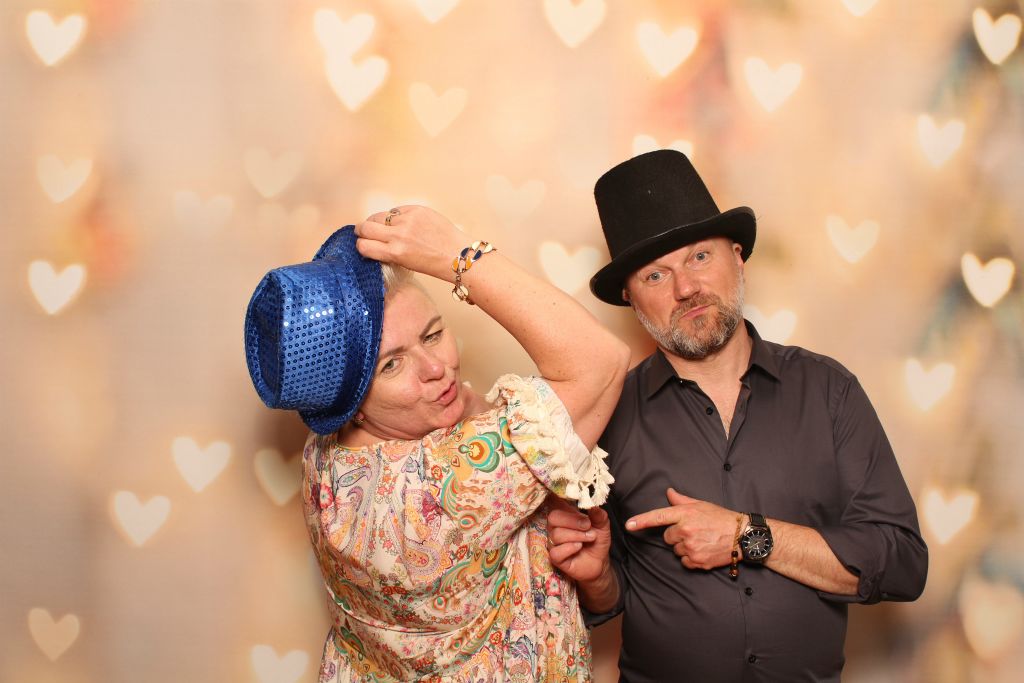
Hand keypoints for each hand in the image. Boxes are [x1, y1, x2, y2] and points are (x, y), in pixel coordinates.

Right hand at [354, 205, 468, 281]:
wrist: (457, 254)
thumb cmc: (432, 263)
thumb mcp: (404, 263)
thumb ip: (387, 251)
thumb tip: (371, 240)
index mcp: (395, 253)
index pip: (363, 246)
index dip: (361, 245)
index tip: (363, 244)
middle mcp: (398, 236)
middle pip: (365, 227)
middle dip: (361, 230)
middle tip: (363, 231)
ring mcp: (407, 220)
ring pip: (379, 216)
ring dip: (377, 221)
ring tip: (382, 226)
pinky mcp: (416, 209)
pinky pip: (396, 210)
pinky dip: (394, 216)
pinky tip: (401, 222)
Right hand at [546, 497, 611, 583]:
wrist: (599, 562)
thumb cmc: (597, 541)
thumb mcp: (602, 526)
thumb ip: (598, 515)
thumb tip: (594, 505)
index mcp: (565, 515)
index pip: (554, 502)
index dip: (557, 498)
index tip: (573, 502)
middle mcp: (556, 527)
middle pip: (553, 517)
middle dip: (572, 520)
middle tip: (588, 525)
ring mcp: (554, 542)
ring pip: (556, 535)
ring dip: (577, 535)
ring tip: (590, 538)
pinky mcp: (556, 558)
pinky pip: (556, 552)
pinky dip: (569, 548)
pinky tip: (579, 547)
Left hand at [625, 488, 738, 569]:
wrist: (742, 536)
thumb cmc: (721, 518)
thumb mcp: (701, 505)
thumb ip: (681, 500)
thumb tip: (668, 492)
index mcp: (685, 514)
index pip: (658, 517)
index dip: (642, 521)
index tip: (628, 525)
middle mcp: (686, 530)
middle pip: (667, 537)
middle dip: (676, 535)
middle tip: (694, 532)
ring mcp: (691, 547)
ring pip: (676, 550)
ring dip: (684, 547)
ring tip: (701, 540)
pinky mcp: (697, 561)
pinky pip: (684, 562)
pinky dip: (691, 558)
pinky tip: (703, 550)